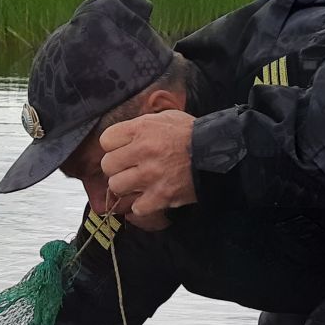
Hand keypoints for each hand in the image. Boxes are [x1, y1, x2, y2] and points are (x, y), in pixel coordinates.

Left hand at [99, 110, 196, 224]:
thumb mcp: (165, 118)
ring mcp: (151, 175)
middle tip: (130, 168)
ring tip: (139, 183)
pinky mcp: (161, 196)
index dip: (114, 146)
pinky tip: (150, 197)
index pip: (106, 140)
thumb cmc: (192, 133)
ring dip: (126, 187)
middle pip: (108, 165)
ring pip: (117, 186)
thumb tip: (123, 136)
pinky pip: (136, 207)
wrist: (219, 152)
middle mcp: (143, 151)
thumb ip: (141, 125)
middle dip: (118, 167)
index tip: (124, 149)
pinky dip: (142, 205)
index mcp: (142, 129)